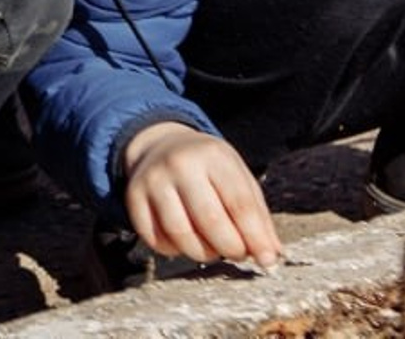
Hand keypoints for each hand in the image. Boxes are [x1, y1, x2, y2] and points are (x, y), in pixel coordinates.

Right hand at [123, 122, 282, 269]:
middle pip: (211, 221)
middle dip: (232, 248)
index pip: (240, 204)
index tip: (267, 260)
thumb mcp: (239, 178)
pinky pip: (156, 240)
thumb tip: (271, 257)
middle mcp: (179, 163)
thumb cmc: (210, 169)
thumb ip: (258, 216)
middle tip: (238, 252)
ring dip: (204, 253)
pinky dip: (175, 250)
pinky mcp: (133, 195)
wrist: (161, 144)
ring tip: (213, 247)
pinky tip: (185, 239)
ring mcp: (153, 178)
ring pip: (181, 234)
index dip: (256, 238)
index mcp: (213, 155)